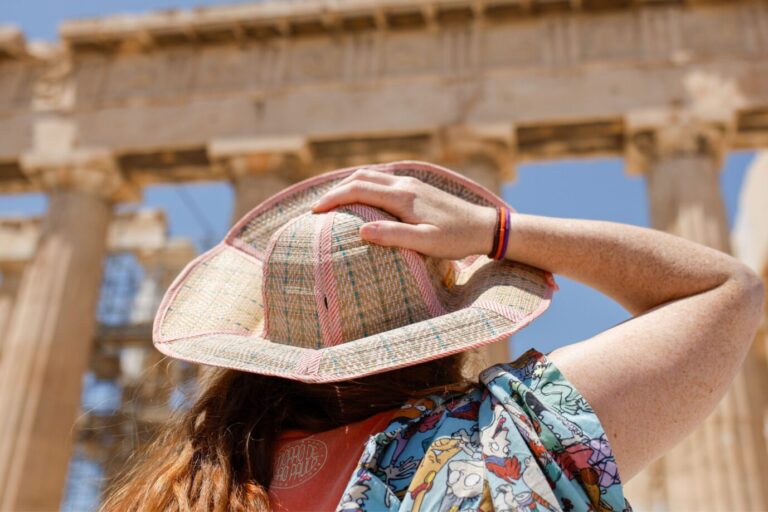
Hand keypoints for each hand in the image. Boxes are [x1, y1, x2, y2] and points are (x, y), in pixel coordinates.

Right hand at [311, 168, 496, 259]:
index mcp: (402, 196)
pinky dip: (364, 186)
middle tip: (316, 208)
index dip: (331, 199)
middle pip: (360, 178)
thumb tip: (360, 230)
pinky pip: (382, 181)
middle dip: (334, 191)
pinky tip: (362, 199)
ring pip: (371, 176)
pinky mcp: (418, 188)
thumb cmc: (456, 239)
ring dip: (348, 185)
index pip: (356, 190)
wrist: (485, 226)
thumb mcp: (426, 243)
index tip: (313, 212)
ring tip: (332, 203)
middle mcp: (404, 185)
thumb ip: (393, 235)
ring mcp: (411, 184)